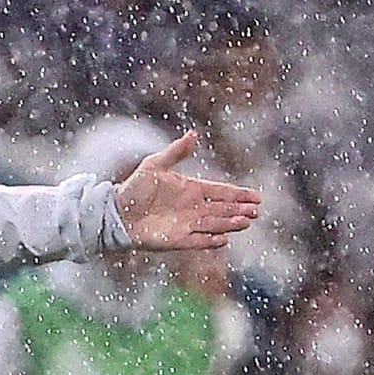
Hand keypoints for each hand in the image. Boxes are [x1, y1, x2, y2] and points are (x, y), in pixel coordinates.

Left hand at [114, 131, 260, 250]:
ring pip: (215, 224)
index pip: (222, 192)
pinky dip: (210, 241)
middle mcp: (194, 208)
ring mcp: (187, 225)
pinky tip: (224, 239)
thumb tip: (194, 133)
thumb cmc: (135, 188)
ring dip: (230, 224)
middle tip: (256, 212)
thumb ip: (176, 152)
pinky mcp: (178, 240)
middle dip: (240, 210)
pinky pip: (198, 241)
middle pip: (224, 209)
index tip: (257, 197)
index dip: (240, 195)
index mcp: (192, 189)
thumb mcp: (155, 165)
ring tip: (245, 221)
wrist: (116, 212)